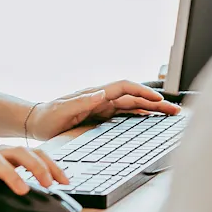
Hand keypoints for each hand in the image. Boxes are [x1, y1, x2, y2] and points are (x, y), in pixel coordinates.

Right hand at [0, 144, 69, 210]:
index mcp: (6, 154)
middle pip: (18, 151)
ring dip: (11, 175)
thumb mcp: (1, 177)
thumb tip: (51, 192)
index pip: (34, 154)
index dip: (52, 165)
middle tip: (49, 182)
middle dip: (36, 165)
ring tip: (23, 190)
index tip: (66, 181)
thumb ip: (21, 179)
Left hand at [26, 80, 177, 141]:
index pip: (124, 88)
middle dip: (155, 102)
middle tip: (175, 110)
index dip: (143, 92)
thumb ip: (82, 102)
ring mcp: (102, 107)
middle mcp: (101, 98)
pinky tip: (150, 119)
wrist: (36, 122)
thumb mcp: (63, 110)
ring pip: (132, 105)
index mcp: (95, 94)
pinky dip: (140, 114)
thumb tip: (101, 94)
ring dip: (151, 108)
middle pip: (134, 97)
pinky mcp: (101, 116)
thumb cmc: (48, 117)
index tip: (158, 99)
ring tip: (169, 114)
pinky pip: (125, 114)